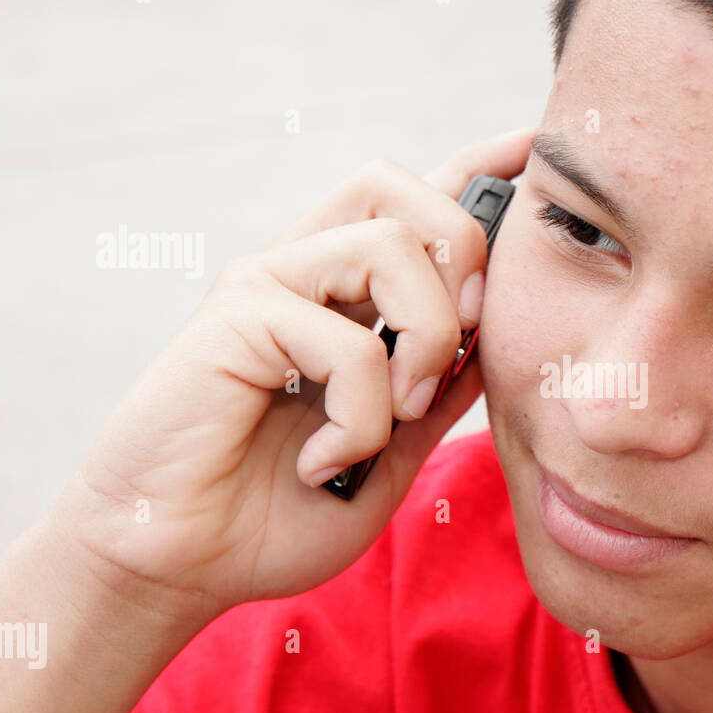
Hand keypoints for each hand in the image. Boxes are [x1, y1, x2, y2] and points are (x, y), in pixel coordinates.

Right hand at [47, 127, 533, 624]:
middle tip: (463, 346)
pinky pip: (347, 341)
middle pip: (401, 189)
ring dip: (426, 341)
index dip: (474, 166)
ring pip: (388, 246)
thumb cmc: (279, 511)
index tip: (531, 148)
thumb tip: (498, 335)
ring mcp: (266, 286)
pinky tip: (325, 463)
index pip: (411, 202)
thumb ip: (440, 391)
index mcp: (344, 297)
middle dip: (465, 255)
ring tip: (397, 415)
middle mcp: (304, 273)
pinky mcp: (233, 317)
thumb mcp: (391, 449)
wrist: (181, 564)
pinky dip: (361, 418)